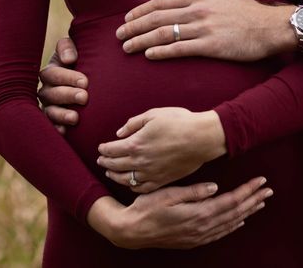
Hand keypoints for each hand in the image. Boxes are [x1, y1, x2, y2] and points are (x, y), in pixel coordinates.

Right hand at [38, 36, 88, 132]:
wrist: (86, 80)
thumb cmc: (79, 61)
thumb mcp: (71, 50)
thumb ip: (67, 48)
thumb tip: (69, 59)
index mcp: (50, 72)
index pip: (53, 74)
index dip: (67, 77)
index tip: (85, 81)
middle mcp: (46, 90)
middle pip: (51, 94)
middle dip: (68, 95)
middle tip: (84, 97)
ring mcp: (48, 107)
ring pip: (49, 111)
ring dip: (61, 114)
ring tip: (75, 118)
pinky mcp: (52, 121)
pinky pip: (50, 126)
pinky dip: (56, 128)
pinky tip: (64, 131)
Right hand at [87, 177, 272, 249]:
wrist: (131, 231)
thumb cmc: (146, 208)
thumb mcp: (167, 194)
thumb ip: (193, 192)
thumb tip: (215, 187)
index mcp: (198, 213)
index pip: (230, 201)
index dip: (247, 190)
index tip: (260, 180)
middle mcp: (202, 227)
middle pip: (235, 213)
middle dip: (253, 200)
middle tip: (268, 190)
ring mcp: (198, 236)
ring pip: (230, 224)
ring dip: (247, 212)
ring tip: (260, 202)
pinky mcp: (193, 240)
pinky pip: (220, 233)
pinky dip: (232, 226)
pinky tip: (239, 221)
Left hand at [98, 107, 226, 191]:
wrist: (201, 138)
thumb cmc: (178, 122)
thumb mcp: (153, 114)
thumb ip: (133, 123)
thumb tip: (119, 133)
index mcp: (135, 144)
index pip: (112, 150)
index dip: (104, 149)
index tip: (101, 148)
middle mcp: (140, 162)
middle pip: (116, 165)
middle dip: (106, 162)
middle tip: (101, 160)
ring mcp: (151, 173)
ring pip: (126, 179)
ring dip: (115, 176)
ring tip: (109, 173)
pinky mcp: (162, 180)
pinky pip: (142, 188)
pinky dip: (132, 186)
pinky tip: (129, 183)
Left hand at [116, 0, 296, 60]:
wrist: (269, 27)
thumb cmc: (246, 10)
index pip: (161, 2)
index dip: (141, 10)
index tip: (127, 19)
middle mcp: (197, 10)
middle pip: (157, 17)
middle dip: (134, 26)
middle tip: (119, 35)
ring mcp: (203, 28)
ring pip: (164, 33)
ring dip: (141, 40)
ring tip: (127, 48)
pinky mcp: (210, 46)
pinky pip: (180, 49)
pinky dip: (161, 52)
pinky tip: (149, 55)